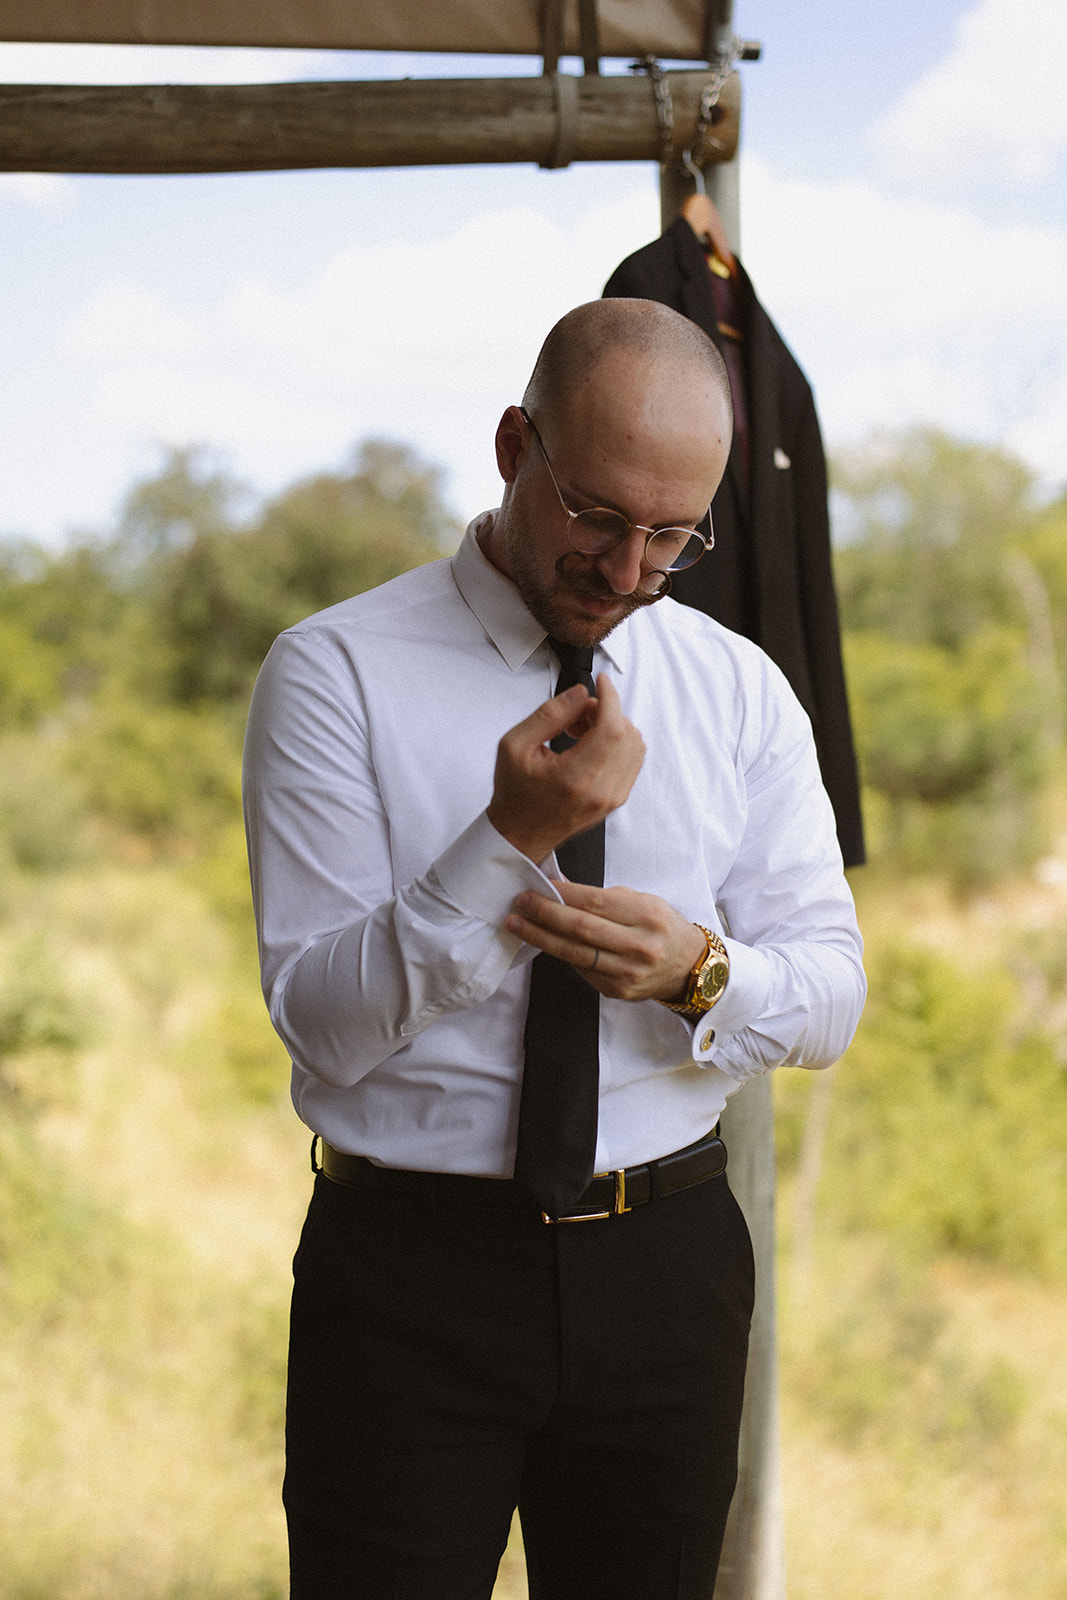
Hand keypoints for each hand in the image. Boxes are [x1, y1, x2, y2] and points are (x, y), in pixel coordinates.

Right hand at [487, 675, 644, 863]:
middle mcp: (601, 791)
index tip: (601, 682)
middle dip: (605, 712)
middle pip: (626, 733)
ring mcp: (613, 798)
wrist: (520, 833)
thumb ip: (549, 714)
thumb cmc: (515, 794)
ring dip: (613, 727)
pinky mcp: (617, 799)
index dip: (611, 698)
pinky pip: (633, 759)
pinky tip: (591, 745)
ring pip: (635, 745)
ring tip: (581, 731)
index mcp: (575, 778)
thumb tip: (579, 693)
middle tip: (576, 715)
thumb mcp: (514, 745)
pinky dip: (617, 743)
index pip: (612, 728)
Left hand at [505, 882, 707, 1004]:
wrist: (686, 965)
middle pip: (581, 928)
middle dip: (545, 913)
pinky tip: (544, 942)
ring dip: (540, 937)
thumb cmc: (660, 927)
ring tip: (517, 924)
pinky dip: (560, 954)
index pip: (595, 901)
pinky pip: (581, 969)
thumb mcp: (642, 902)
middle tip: (520, 902)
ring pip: (574, 953)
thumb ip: (604, 897)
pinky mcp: (617, 990)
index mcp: (647, 915)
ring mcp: (628, 972)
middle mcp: (639, 945)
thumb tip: (560, 888)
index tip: (538, 885)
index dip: (562, 893)